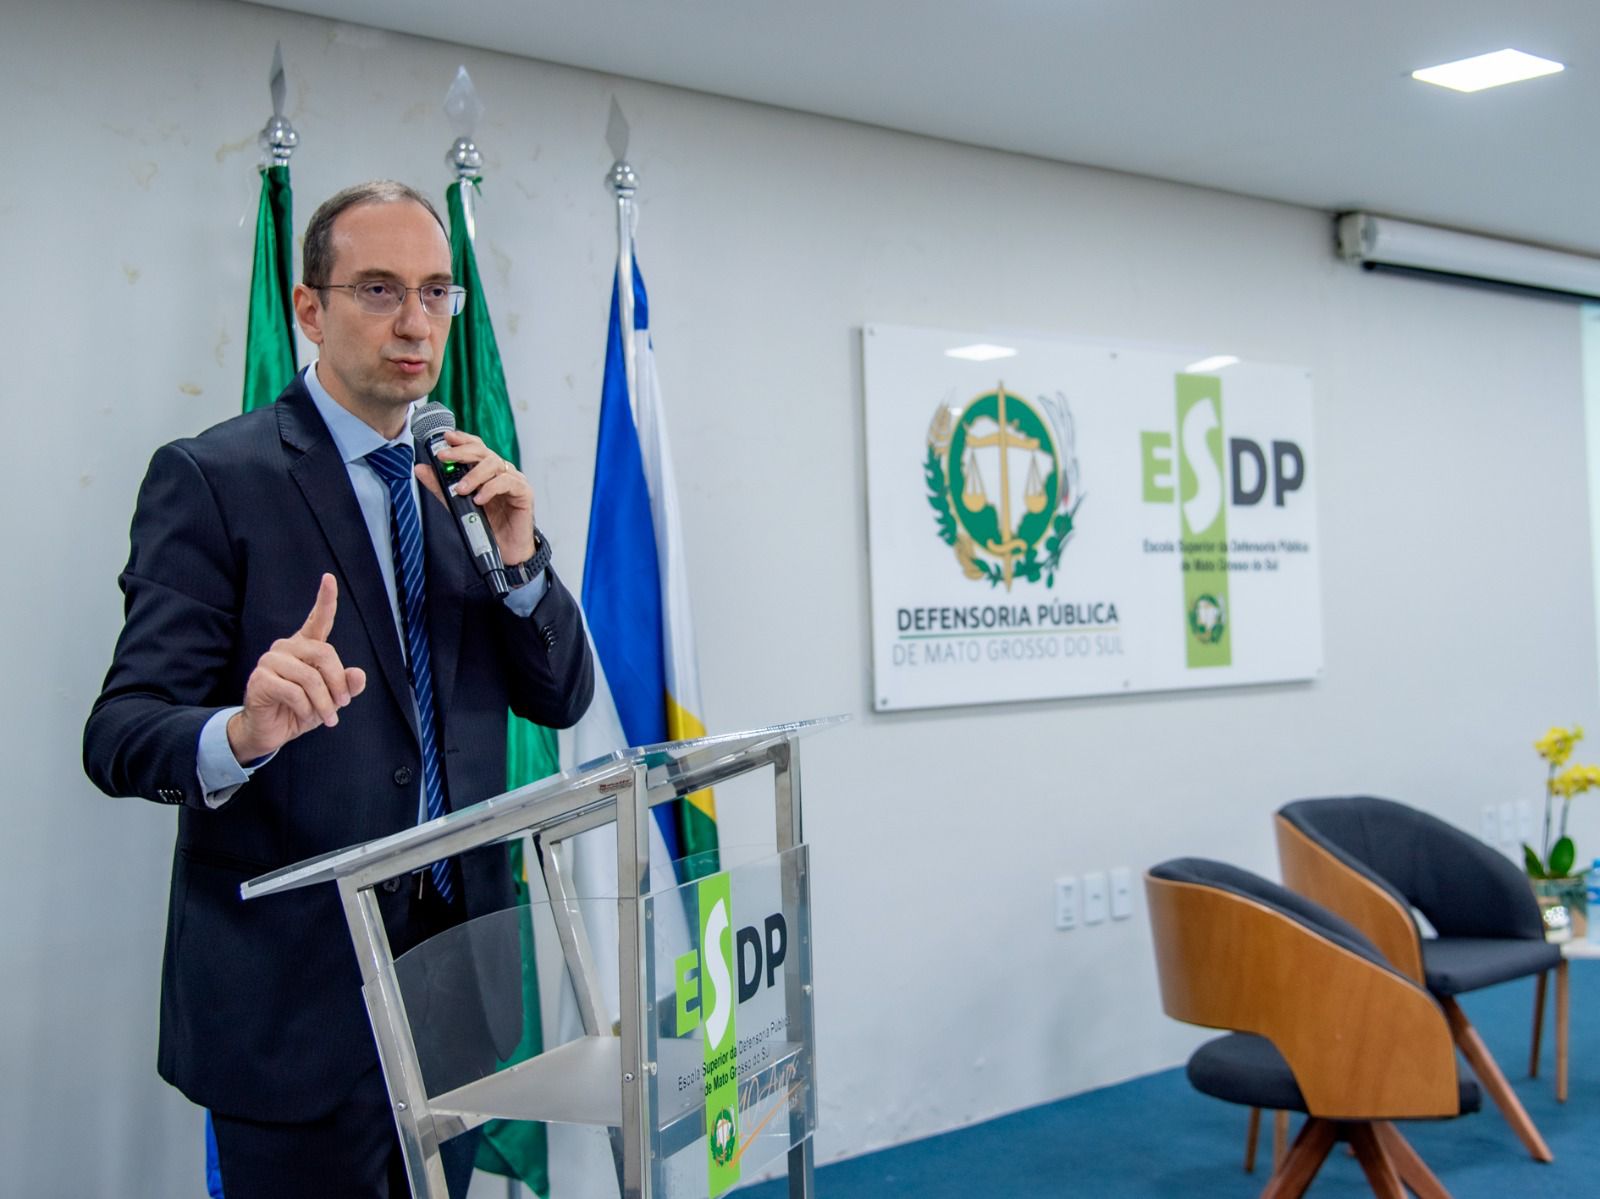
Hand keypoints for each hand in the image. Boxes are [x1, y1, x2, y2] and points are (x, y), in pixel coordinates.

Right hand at [226, 573, 367, 762]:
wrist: (271, 732)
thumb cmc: (301, 710)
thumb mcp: (332, 699)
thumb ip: (347, 686)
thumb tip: (358, 674)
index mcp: (305, 646)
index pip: (317, 619)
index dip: (325, 599)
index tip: (329, 578)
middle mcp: (286, 648)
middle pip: (325, 654)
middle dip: (338, 684)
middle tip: (341, 705)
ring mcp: (270, 661)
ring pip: (310, 677)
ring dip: (323, 703)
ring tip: (326, 717)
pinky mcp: (260, 679)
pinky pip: (294, 692)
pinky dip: (306, 709)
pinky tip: (303, 716)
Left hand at [415, 429, 537, 563]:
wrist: (506, 550)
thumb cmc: (487, 524)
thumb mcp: (457, 503)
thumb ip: (440, 486)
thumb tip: (420, 469)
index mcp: (487, 470)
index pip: (475, 447)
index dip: (462, 439)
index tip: (446, 437)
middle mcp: (501, 471)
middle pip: (483, 451)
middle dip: (461, 452)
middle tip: (444, 457)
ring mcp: (514, 480)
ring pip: (494, 464)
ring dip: (474, 475)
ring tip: (461, 489)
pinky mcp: (524, 492)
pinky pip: (507, 482)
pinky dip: (490, 489)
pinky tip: (479, 499)